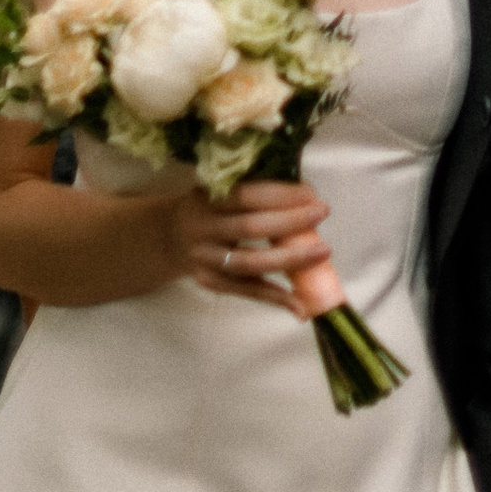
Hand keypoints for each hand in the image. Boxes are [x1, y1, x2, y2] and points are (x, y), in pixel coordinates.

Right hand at [163, 178, 330, 302]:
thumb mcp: (219, 190)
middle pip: (250, 228)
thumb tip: (307, 195)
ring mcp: (205, 259)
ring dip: (289, 260)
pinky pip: (246, 290)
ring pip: (249, 264)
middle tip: (323, 214)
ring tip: (322, 253)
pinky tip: (299, 302)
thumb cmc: (209, 207)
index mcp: (208, 199)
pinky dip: (274, 296)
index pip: (248, 196)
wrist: (168, 237)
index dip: (281, 195)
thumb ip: (252, 191)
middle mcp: (203, 229)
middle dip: (290, 222)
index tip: (312, 194)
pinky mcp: (209, 282)